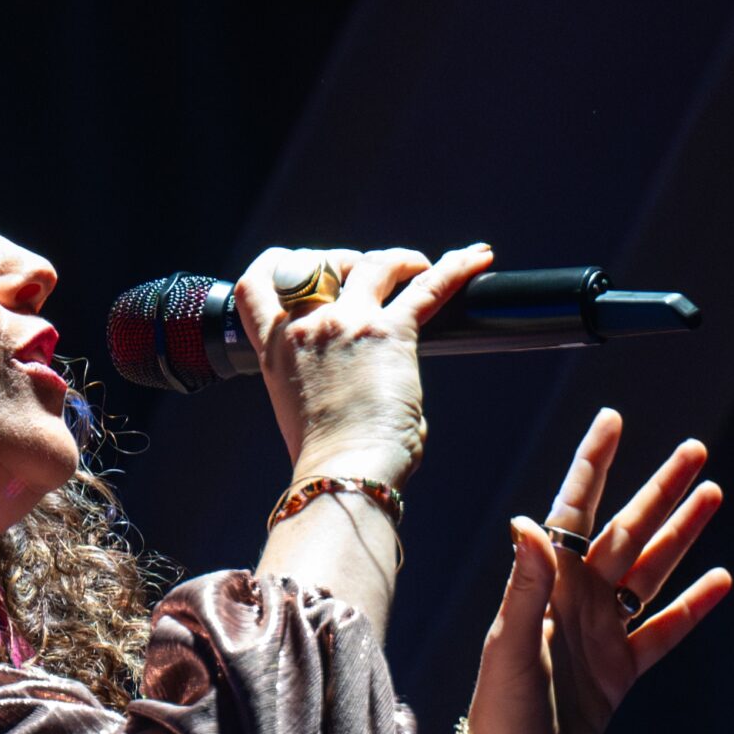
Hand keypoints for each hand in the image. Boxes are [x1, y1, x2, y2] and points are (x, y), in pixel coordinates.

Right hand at [233, 242, 494, 486]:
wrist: (344, 474)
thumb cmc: (327, 460)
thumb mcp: (300, 410)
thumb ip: (320, 377)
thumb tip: (363, 380)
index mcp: (275, 350)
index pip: (256, 284)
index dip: (279, 264)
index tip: (304, 266)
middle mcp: (306, 328)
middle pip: (320, 264)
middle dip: (344, 260)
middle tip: (369, 273)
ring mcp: (348, 324)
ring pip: (374, 265)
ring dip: (396, 260)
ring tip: (417, 267)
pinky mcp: (392, 334)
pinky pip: (429, 288)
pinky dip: (455, 268)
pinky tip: (477, 259)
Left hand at [463, 409, 731, 733]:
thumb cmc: (500, 714)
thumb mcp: (509, 645)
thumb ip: (526, 584)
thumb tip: (530, 520)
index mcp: (548, 587)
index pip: (574, 511)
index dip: (594, 465)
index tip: (612, 420)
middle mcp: (577, 602)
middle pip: (627, 532)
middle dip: (659, 490)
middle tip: (693, 449)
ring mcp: (602, 635)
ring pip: (652, 572)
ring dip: (682, 534)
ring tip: (714, 494)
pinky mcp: (621, 673)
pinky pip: (664, 630)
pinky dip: (692, 606)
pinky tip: (721, 579)